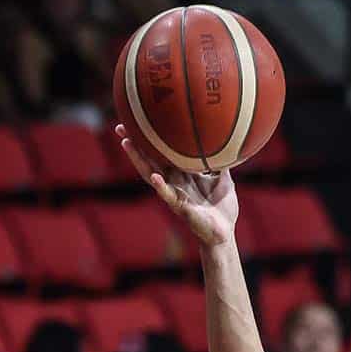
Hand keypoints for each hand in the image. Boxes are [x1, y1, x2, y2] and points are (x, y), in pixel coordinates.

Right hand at [116, 125, 238, 248]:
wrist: (224, 233)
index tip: (141, 119)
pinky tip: (154, 177)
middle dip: (135, 143)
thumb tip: (228, 142)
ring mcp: (173, 193)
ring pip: (150, 173)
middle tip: (121, 125)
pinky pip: (168, 196)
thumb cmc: (222, 207)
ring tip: (127, 143)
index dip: (152, 138)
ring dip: (138, 159)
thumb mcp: (223, 178)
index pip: (162, 151)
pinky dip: (161, 186)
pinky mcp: (179, 207)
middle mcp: (173, 181)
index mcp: (182, 173)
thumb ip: (222, 162)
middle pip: (149, 158)